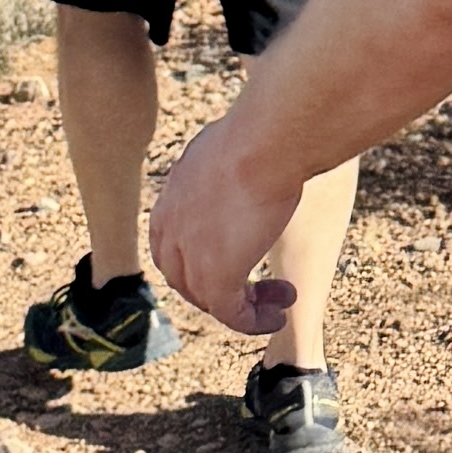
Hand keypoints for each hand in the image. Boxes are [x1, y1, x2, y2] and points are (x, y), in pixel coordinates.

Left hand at [149, 100, 299, 335]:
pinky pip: (232, 315)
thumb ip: (232, 162)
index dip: (195, 262)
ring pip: (210, 299)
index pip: (169, 245)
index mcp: (172, 198)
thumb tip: (254, 148)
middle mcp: (172, 229)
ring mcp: (190, 256)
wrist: (264, 143)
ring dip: (245, 305)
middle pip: (185, 278)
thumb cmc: (260, 132)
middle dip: (221, 287)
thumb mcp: (234, 145)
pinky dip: (255, 320)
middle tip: (258, 285)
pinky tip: (281, 310)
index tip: (234, 259)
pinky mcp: (217, 278)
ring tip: (278, 300)